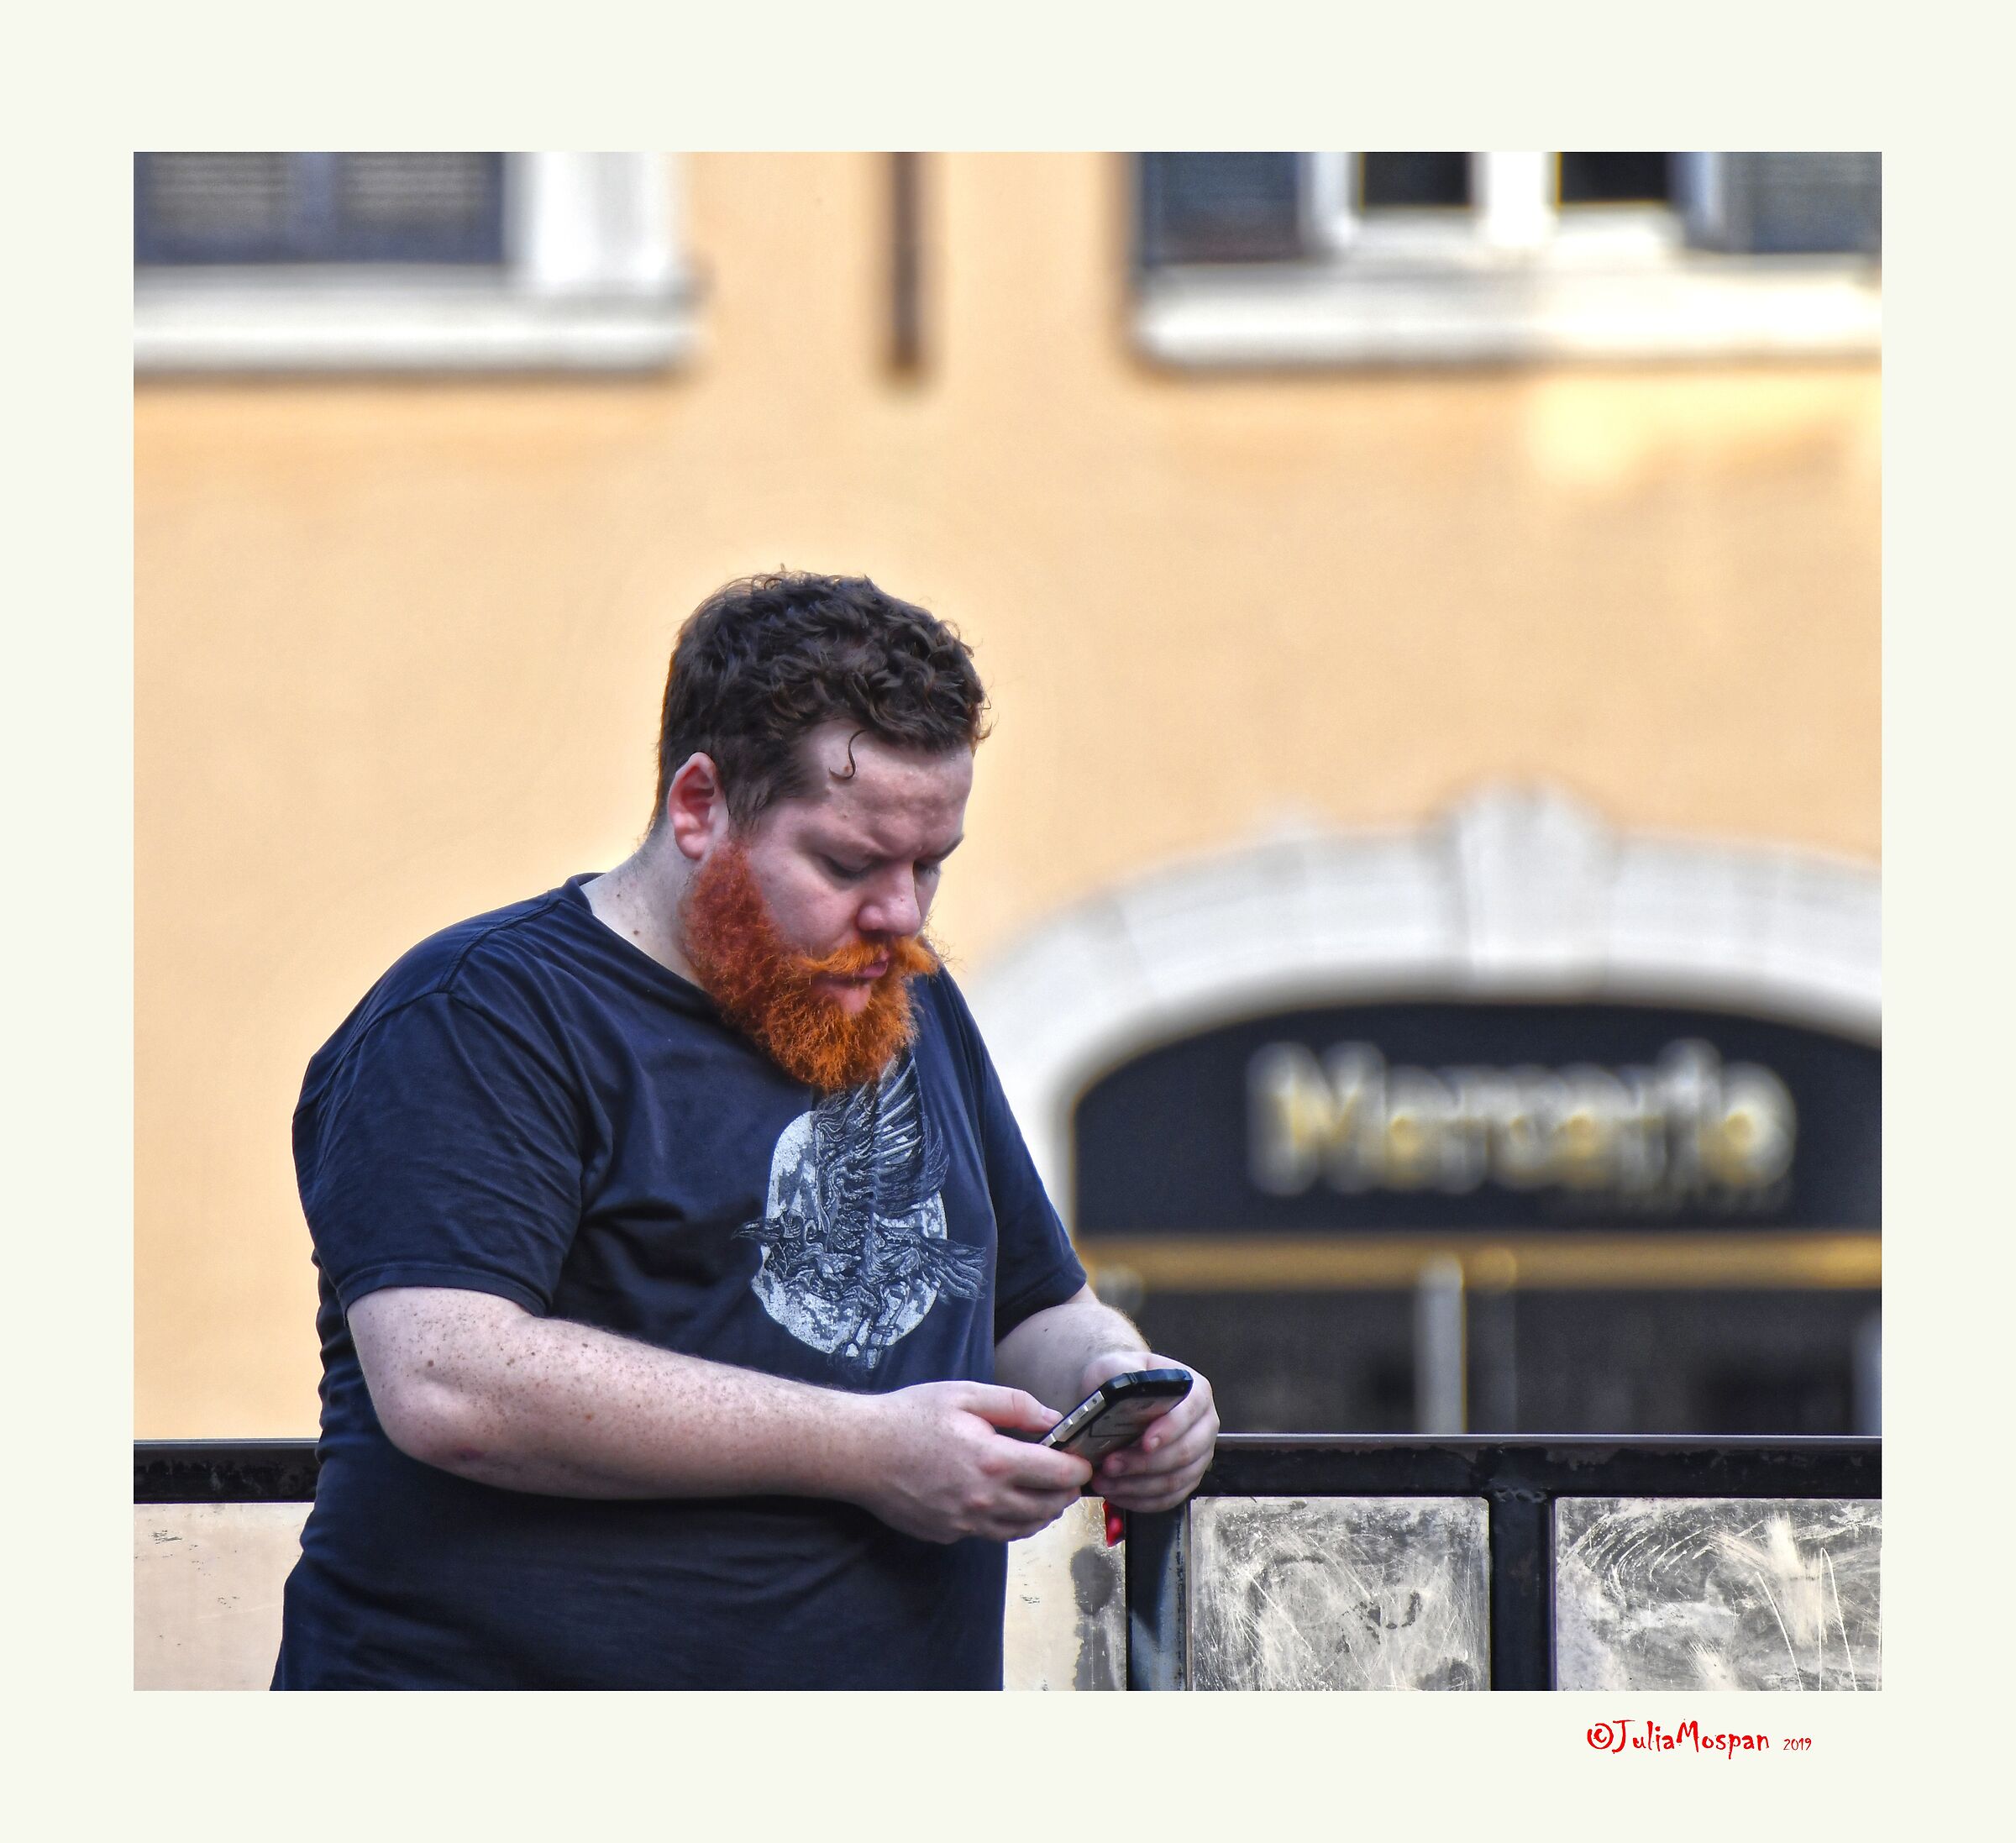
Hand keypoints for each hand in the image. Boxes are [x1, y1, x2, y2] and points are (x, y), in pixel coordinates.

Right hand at [847, 1380, 1094, 1544]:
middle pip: (1048, 1508)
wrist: (861, 1452)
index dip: (1078, 1468)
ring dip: (1042, 1513)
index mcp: (995, 1461)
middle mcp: (985, 1500)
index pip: (1058, 1475)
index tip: (1083, 1460)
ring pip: (1024, 1528)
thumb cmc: (910, 1417)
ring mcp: (966, 1522)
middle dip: (1065, 1493)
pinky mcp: (950, 1534)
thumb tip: (1052, 1418)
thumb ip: (1015, 1405)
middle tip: (1068, 1477)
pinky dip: (1009, 1522)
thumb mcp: (966, 1395)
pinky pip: (992, 1534)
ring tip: (1045, 1493)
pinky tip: (1005, 1503)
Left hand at [1077, 1350, 1218, 1514]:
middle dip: (1145, 1464)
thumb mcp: (1117, 1365)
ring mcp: (1199, 1455)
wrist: (1117, 1399)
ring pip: (1176, 1480)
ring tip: (1105, 1480)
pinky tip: (1116, 1493)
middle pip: (1185, 1452)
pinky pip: (1170, 1499)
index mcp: (1196, 1391)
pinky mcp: (1186, 1480)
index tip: (1145, 1443)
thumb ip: (1123, 1371)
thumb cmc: (1121, 1379)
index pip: (1190, 1411)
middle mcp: (1204, 1425)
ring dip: (1138, 1486)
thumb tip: (1130, 1386)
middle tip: (1110, 1465)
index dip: (1170, 1429)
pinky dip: (1141, 1501)